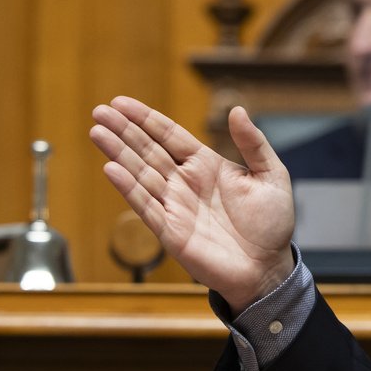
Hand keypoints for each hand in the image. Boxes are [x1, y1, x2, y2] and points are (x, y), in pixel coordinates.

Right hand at [90, 96, 295, 311]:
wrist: (269, 268)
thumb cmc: (271, 224)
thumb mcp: (272, 176)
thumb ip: (254, 144)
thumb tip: (238, 110)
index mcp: (207, 166)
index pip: (170, 136)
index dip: (146, 119)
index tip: (121, 102)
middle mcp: (186, 183)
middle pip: (148, 151)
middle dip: (124, 131)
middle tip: (99, 111)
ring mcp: (176, 206)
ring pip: (141, 174)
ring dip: (119, 153)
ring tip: (98, 132)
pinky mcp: (171, 232)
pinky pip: (146, 207)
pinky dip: (129, 188)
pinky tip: (111, 169)